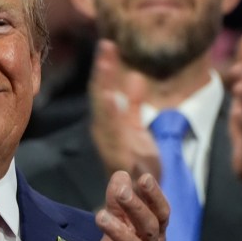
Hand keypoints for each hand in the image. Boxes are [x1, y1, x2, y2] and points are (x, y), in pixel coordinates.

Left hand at [75, 171, 168, 240]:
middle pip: (151, 230)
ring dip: (119, 233)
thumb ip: (120, 206)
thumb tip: (121, 174)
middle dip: (138, 210)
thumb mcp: (121, 234)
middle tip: (122, 193)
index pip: (162, 216)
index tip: (144, 177)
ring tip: (100, 216)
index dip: (155, 196)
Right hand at [89, 40, 160, 179]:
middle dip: (104, 71)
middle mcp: (105, 129)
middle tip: (106, 45)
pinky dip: (112, 115)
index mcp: (108, 121)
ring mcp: (111, 142)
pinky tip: (112, 97)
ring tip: (107, 63)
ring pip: (106, 109)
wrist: (139, 196)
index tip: (108, 44)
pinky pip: (116, 132)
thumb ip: (134, 105)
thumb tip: (134, 77)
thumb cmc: (137, 162)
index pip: (104, 89)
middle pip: (102, 95)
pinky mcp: (121, 155)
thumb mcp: (136, 128)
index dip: (106, 67)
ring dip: (106, 85)